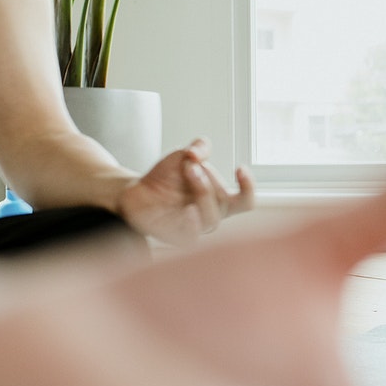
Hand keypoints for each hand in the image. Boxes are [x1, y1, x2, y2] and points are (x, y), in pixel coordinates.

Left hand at [117, 138, 254, 245]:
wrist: (136, 191)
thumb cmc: (166, 177)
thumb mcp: (183, 155)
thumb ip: (198, 147)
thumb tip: (199, 151)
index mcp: (220, 199)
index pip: (245, 201)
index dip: (249, 187)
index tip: (240, 168)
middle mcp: (211, 214)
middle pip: (224, 203)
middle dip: (208, 181)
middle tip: (190, 165)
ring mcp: (196, 227)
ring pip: (211, 219)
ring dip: (202, 194)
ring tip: (186, 174)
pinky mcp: (178, 237)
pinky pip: (192, 238)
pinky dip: (193, 224)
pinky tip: (188, 210)